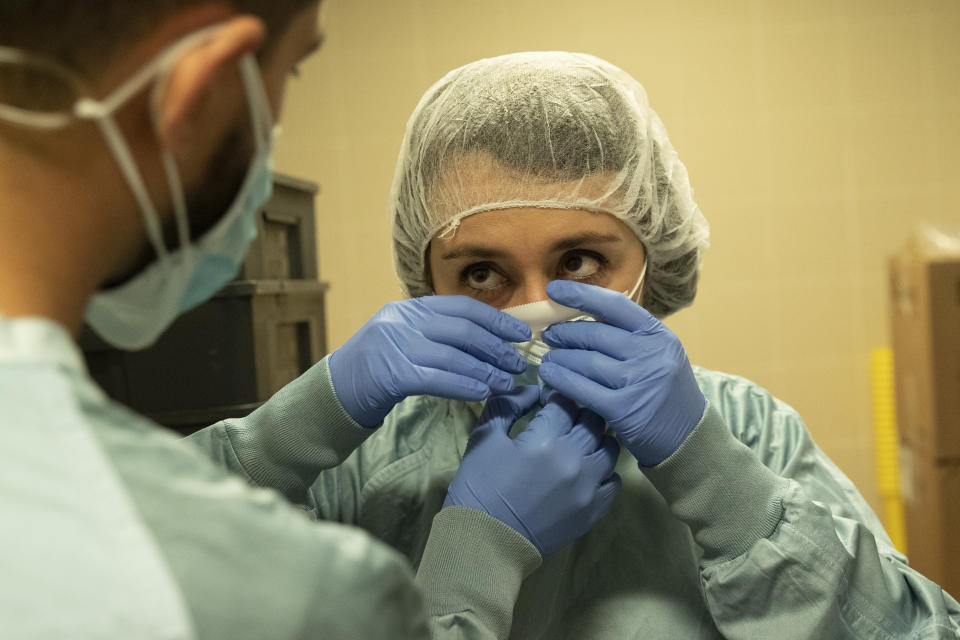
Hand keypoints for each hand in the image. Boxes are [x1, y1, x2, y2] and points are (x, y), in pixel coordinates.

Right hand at [329, 296, 530, 426]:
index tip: (522, 333)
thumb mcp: (406, 338)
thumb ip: (439, 334)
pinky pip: (437, 378)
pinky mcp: (391, 374)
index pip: (463, 307)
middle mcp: (402, 320)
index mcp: (410, 307)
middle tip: (520, 362)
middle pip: (463, 330)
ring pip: (454, 355)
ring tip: (508, 382)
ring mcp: (395, 345)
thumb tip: (490, 341)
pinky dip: (465, 385)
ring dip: (487, 370)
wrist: (336, 390)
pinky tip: (484, 392)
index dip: (497, 320)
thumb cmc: (379, 368)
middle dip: (496, 347)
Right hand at [444, 385, 620, 555]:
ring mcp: (588, 489)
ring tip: (581, 440)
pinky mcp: (593, 512)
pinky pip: (614, 481)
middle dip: (580, 411)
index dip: (557, 394)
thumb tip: (531, 390)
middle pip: (592, 421)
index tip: (550, 398)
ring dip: (597, 438)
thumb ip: (506, 405)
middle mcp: (573, 461)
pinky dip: (605, 470)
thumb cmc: (479, 488)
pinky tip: (588, 469)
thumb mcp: (483, 438)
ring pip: (609, 448)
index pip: (564, 402)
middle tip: (567, 415)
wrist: (484, 543)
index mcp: (544, 441)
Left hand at [538, 280, 705, 466]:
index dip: (580, 294)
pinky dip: (561, 380)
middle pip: (594, 334)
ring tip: (549, 357)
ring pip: (585, 361)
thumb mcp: (658, 354)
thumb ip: (628, 336)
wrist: (690, 436)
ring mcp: (638, 381)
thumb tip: (581, 317)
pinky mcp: (624, 409)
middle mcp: (650, 354)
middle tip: (549, 335)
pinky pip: (582, 389)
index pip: (613, 305)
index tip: (554, 290)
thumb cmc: (666, 391)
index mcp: (658, 334)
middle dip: (565, 333)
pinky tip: (550, 375)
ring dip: (560, 357)